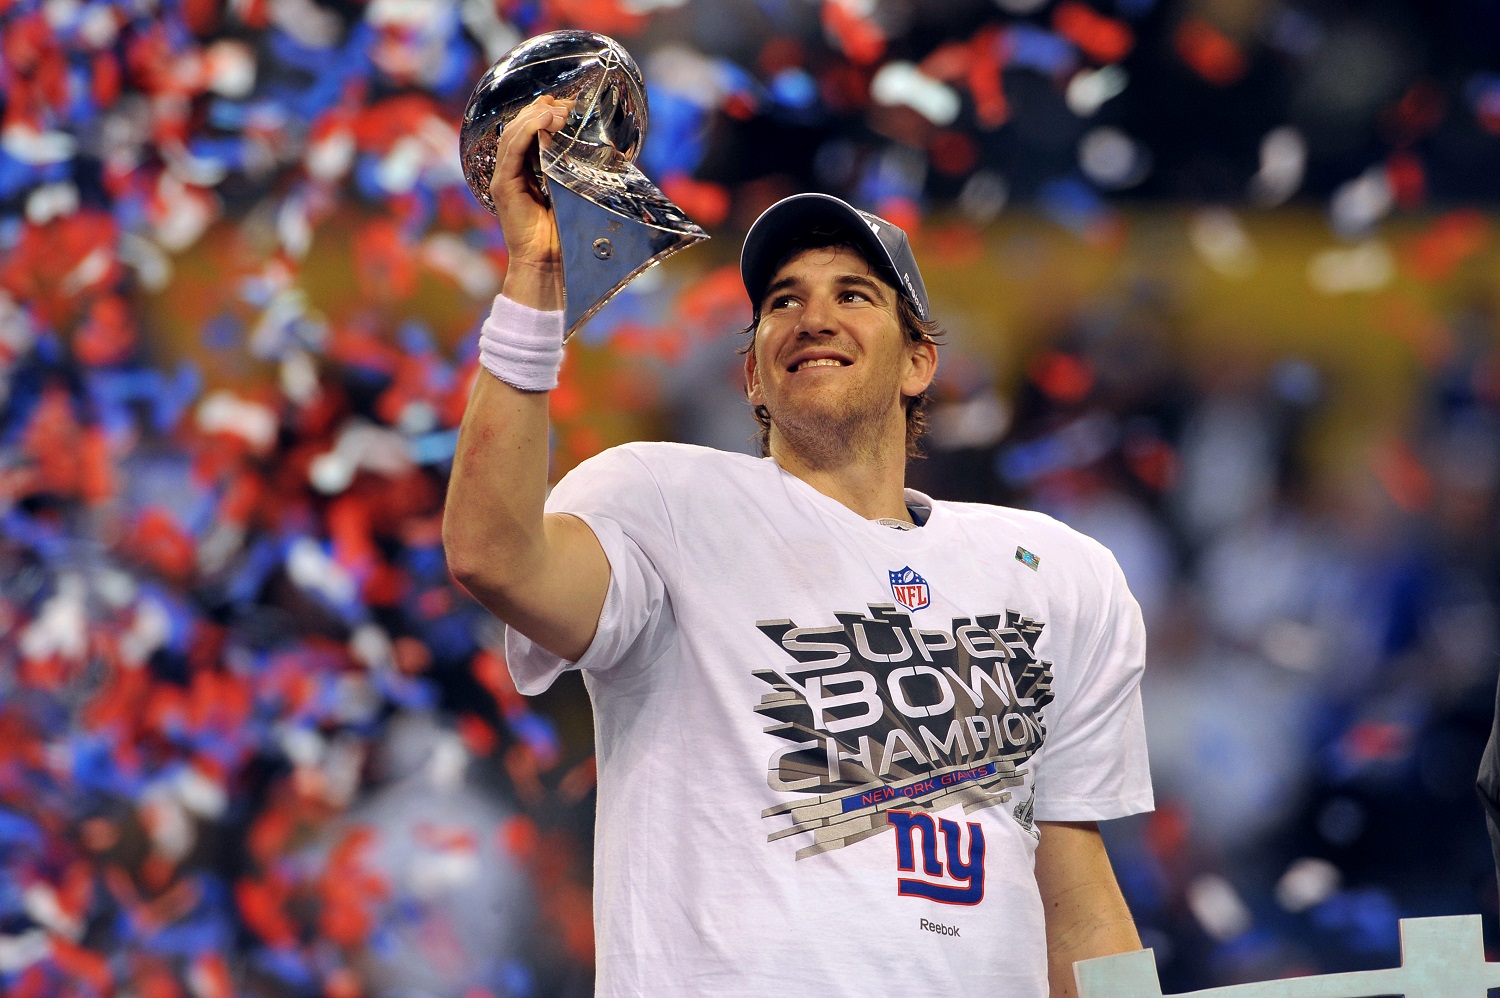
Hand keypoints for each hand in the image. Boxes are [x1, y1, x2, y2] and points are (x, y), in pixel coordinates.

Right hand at [492, 96, 573, 309]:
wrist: (553, 264)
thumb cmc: (568, 233)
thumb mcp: (579, 192)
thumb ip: (583, 170)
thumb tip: (613, 150)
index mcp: (528, 171)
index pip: (531, 131)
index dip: (547, 112)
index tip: (570, 105)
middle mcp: (513, 171)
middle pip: (520, 126)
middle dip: (543, 109)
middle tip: (567, 104)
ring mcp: (505, 177)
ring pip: (514, 133)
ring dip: (537, 116)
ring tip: (560, 110)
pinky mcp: (503, 186)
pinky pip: (512, 149)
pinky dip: (528, 130)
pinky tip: (545, 119)